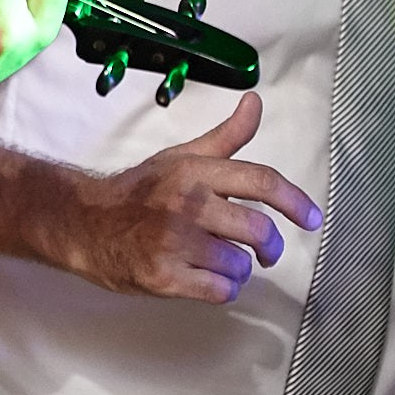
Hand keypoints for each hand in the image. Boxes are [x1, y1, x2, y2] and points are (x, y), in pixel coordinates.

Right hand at [47, 92, 319, 303]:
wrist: (81, 224)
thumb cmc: (136, 193)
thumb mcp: (178, 158)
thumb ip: (225, 137)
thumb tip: (255, 102)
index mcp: (193, 172)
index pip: (261, 181)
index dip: (295, 201)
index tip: (312, 219)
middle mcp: (186, 204)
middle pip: (258, 231)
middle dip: (267, 247)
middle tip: (262, 251)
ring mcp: (174, 242)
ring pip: (240, 265)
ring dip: (234, 268)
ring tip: (210, 259)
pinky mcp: (164, 277)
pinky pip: (220, 292)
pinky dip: (218, 289)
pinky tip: (200, 278)